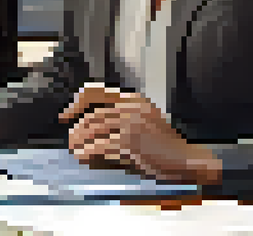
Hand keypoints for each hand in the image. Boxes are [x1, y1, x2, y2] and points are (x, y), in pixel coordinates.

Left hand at [59, 83, 221, 185]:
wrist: (186, 159)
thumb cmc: (164, 146)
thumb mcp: (144, 122)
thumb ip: (120, 118)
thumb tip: (89, 126)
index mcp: (134, 100)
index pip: (96, 92)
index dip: (77, 102)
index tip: (66, 114)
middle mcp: (131, 107)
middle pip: (92, 115)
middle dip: (77, 128)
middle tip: (70, 139)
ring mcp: (130, 123)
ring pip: (93, 130)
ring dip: (79, 140)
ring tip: (73, 148)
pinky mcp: (129, 141)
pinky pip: (99, 146)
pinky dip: (86, 152)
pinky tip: (81, 156)